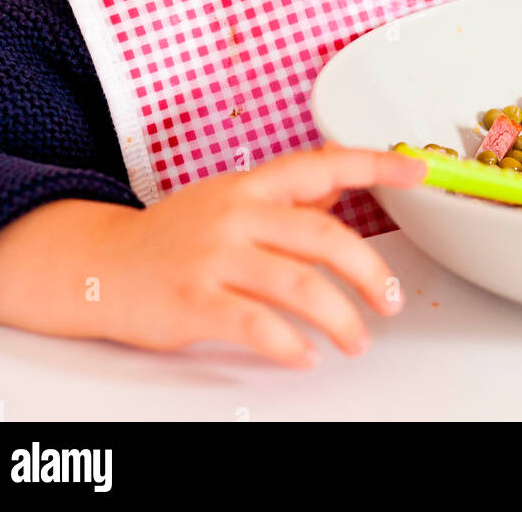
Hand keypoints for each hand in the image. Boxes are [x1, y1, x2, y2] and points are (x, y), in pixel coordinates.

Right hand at [97, 144, 425, 365]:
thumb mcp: (232, 200)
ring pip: (298, 284)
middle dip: (369, 272)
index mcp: (251, 185)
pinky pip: (257, 326)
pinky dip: (290, 346)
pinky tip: (306, 356)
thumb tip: (340, 183)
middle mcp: (237, 213)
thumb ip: (286, 196)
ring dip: (340, 318)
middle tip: (390, 301)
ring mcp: (214, 256)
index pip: (323, 164)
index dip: (374, 166)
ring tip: (357, 339)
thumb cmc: (176, 235)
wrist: (103, 265)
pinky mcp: (195, 301)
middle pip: (322, 236)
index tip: (418, 172)